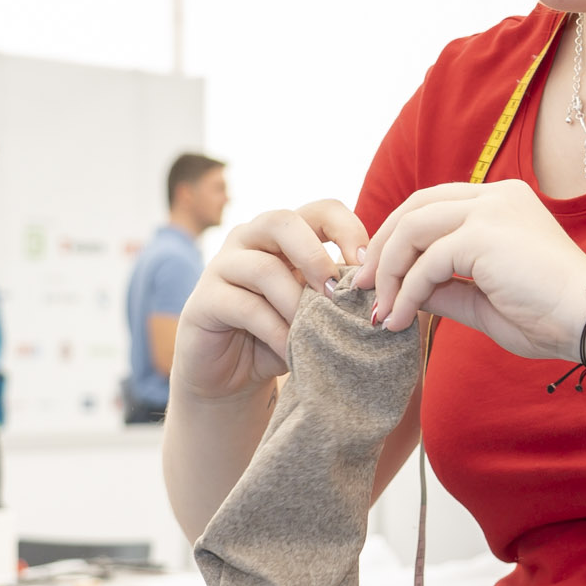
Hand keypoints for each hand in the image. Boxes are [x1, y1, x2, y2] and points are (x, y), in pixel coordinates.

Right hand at [175, 202, 369, 404]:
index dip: (349, 229)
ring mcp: (223, 266)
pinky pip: (245, 306)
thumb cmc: (280, 335)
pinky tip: (291, 350)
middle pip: (283, 220)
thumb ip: (338, 295)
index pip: (321, 209)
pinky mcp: (204, 300)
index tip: (368, 267)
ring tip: (314, 331)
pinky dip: (275, 330)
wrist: (231, 376)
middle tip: (335, 293)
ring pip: (263, 267)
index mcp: (285, 234)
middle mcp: (250, 239)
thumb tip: (381, 293)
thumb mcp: (316, 311)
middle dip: (315, 255)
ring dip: (296, 303)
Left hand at [353, 180, 585, 361]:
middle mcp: (496, 196)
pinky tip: (399, 320)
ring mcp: (491, 210)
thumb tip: (404, 293)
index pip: (433, 205)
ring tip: (379, 311)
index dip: (399, 236)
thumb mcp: (484, 299)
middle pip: (415, 207)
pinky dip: (405, 292)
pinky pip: (426, 261)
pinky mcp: (485, 235)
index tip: (379, 275)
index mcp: (502, 203)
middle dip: (382, 248)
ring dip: (388, 273)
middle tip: (362, 288)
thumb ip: (445, 288)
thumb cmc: (550, 316)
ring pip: (413, 229)